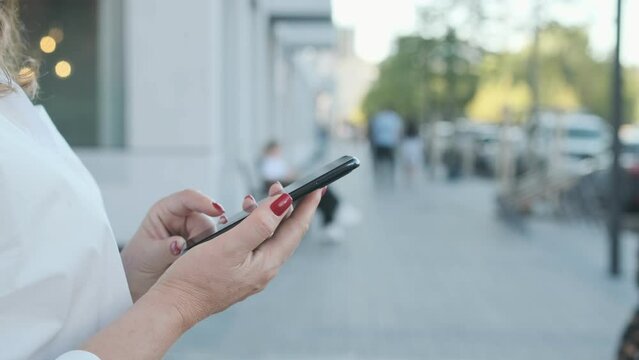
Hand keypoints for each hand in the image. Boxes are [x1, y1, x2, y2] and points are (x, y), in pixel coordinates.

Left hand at [121, 190, 225, 301]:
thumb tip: (181, 244)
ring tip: (187, 263)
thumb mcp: (148, 256)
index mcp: (165, 211)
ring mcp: (193, 232)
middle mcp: (182, 218)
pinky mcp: (202, 245)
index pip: (187, 198)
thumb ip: (164, 249)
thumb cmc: (138, 264)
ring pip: (212, 235)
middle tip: (192, 254)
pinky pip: (213, 247)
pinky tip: (198, 264)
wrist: (139, 283)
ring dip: (206, 249)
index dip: (204, 202)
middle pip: (205, 219)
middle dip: (204, 236)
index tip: (217, 211)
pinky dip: (209, 256)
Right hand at [149, 184, 323, 328]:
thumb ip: (258, 224)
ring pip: (270, 238)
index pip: (296, 229)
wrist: (173, 304)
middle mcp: (264, 269)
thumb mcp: (229, 245)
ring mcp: (252, 273)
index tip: (318, 186)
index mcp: (266, 262)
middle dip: (287, 207)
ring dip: (269, 215)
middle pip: (286, 233)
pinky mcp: (239, 273)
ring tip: (258, 199)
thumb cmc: (196, 277)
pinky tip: (244, 221)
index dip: (307, 206)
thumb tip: (284, 204)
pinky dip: (256, 228)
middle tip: (280, 185)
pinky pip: (256, 246)